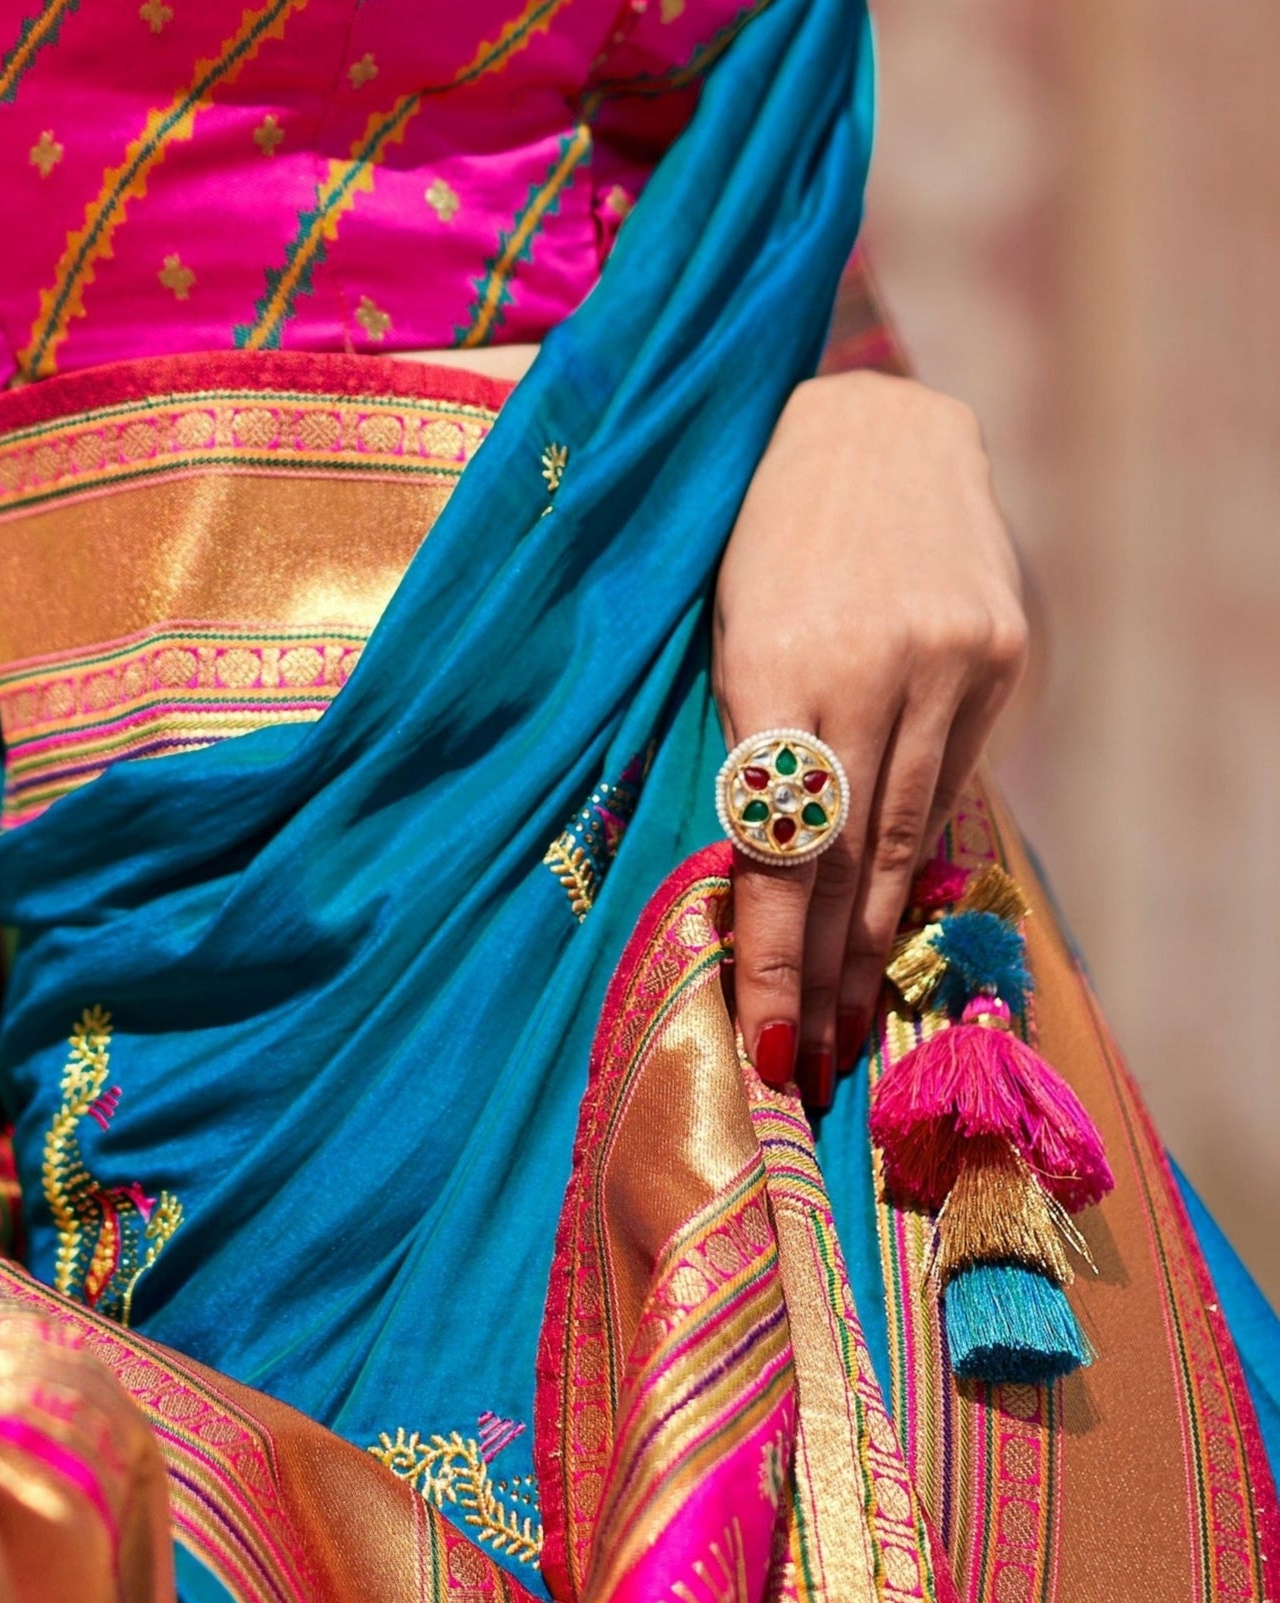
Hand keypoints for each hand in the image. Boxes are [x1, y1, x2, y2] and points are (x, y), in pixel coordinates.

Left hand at [712, 369, 1028, 1108]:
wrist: (869, 419)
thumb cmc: (753, 530)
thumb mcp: (716, 630)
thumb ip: (742, 747)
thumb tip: (758, 888)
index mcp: (776, 661)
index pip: (778, 849)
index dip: (772, 958)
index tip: (768, 1046)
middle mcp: (877, 667)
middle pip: (847, 863)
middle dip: (823, 978)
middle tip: (811, 1070)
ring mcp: (952, 661)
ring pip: (906, 839)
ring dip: (872, 945)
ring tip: (850, 1029)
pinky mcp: (1000, 654)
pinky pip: (948, 786)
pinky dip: (914, 861)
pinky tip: (889, 925)